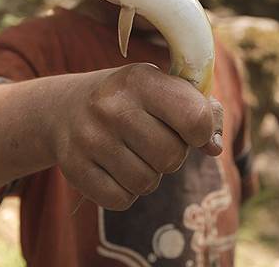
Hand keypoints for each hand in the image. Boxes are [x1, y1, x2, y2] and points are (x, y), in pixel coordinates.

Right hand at [50, 63, 223, 210]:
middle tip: (153, 142)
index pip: (196, 118)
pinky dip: (124, 192)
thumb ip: (199, 109)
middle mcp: (112, 106)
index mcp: (141, 79)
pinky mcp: (74, 166)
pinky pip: (121, 199)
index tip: (190, 130)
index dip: (202, 132)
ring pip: (146, 182)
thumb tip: (215, 146)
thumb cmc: (129, 100)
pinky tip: (114, 169)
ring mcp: (90, 137)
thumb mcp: (161, 88)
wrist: (63, 108)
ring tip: (132, 154)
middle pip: (172, 157)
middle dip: (171, 156)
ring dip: (148, 175)